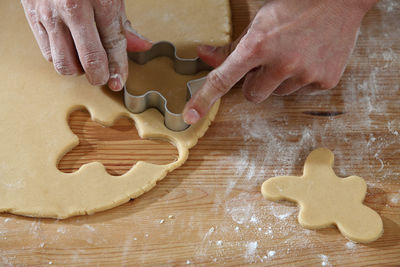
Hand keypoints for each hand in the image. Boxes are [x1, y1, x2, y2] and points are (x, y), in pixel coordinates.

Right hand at [21, 0, 151, 90]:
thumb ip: (123, 23)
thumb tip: (142, 46)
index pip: (113, 44)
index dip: (118, 68)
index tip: (119, 81)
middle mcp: (72, 7)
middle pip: (89, 60)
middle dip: (99, 76)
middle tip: (102, 76)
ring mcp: (49, 13)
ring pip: (64, 63)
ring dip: (77, 68)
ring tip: (84, 60)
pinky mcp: (31, 15)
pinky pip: (47, 53)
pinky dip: (60, 58)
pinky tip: (69, 49)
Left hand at [183, 0, 378, 123]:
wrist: (340, 0)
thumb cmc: (295, 6)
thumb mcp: (258, 22)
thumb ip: (231, 46)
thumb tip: (205, 56)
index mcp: (258, 45)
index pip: (223, 79)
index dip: (204, 99)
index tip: (190, 116)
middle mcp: (281, 63)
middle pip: (252, 95)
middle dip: (256, 82)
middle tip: (269, 60)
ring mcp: (305, 74)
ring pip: (278, 94)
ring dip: (280, 80)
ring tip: (293, 54)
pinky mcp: (324, 81)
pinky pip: (301, 92)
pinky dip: (301, 79)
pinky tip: (309, 58)